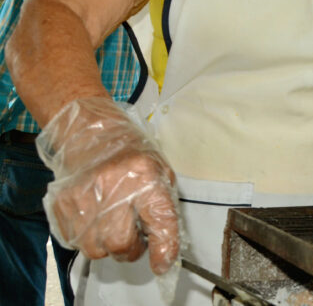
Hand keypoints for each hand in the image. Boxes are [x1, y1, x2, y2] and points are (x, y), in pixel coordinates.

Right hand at [37, 97, 179, 273]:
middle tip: (136, 238)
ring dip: (109, 245)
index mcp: (145, 174)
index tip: (163, 263)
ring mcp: (83, 196)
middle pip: (120, 244)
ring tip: (114, 224)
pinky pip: (77, 240)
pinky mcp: (63, 205)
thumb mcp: (159, 172)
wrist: (92, 135)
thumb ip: (162, 207)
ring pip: (96, 248)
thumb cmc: (131, 155)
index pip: (159, 219)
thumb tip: (164, 245)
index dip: (163, 247)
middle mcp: (113, 186)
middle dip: (131, 249)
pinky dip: (90, 237)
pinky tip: (97, 218)